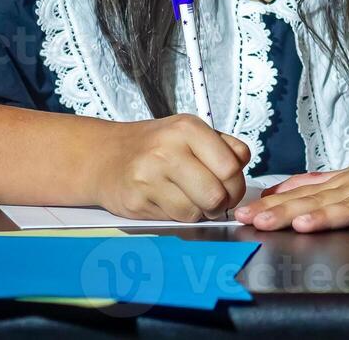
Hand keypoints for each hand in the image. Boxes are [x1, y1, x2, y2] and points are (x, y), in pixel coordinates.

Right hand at [87, 114, 249, 222]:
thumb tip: (243, 163)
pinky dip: (179, 216)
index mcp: (187, 128)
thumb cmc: (154, 145)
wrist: (105, 155)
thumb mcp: (189, 131)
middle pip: (215, 194)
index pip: (230, 167)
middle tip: (216, 200)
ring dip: (200, 212)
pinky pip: (174, 220)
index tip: (231, 187)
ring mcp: (149, 177)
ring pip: (195, 212)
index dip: (237, 184)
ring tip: (192, 199)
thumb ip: (223, 145)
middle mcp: (167, 150)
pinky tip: (171, 201)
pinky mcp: (136, 201)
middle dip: (222, 203)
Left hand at [232, 132, 348, 233]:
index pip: (303, 196)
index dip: (273, 206)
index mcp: (346, 183)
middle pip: (320, 201)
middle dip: (287, 212)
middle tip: (257, 221)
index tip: (244, 214)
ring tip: (305, 224)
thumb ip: (320, 184)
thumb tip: (281, 189)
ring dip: (330, 214)